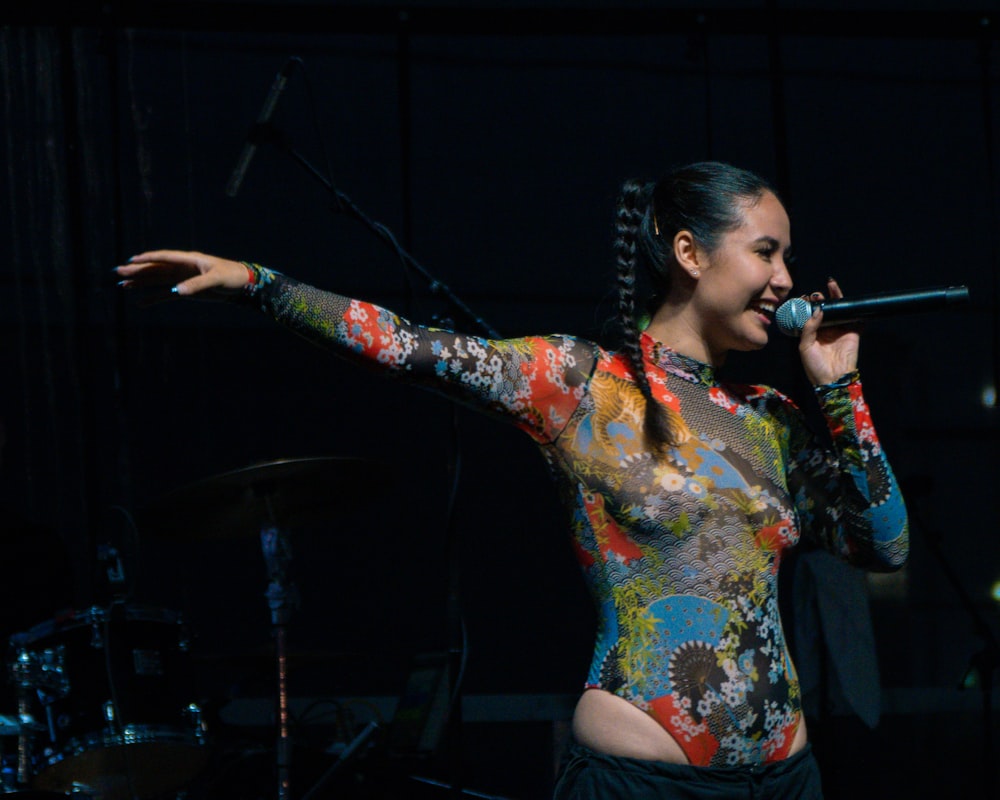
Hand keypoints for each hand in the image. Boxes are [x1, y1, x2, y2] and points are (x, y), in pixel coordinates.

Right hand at [114, 250, 249, 300]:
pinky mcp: (187, 291)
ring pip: (158, 281)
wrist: (243, 285)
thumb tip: (177, 292)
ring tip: (122, 285)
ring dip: (141, 283)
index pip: (164, 257)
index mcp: (189, 260)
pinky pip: (166, 294)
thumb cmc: (232, 276)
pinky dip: (154, 298)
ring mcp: (183, 279)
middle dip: (137, 271)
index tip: (131, 260)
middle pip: (156, 268)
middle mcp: (183, 268)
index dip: (148, 258)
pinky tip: (141, 303)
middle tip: (118, 272)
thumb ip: (196, 285)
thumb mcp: (215, 280)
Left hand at [797, 277, 860, 385]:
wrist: (832, 379)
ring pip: (840, 309)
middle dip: (821, 299)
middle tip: (816, 294)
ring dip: (837, 297)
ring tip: (831, 286)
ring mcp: (840, 329)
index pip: (811, 314)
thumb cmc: (814, 365)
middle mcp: (826, 329)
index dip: (808, 305)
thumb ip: (809, 327)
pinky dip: (856, 309)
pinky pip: (856, 318)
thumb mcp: (805, 346)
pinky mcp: (853, 332)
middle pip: (825, 309)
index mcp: (813, 333)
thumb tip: (818, 310)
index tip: (804, 297)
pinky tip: (850, 299)